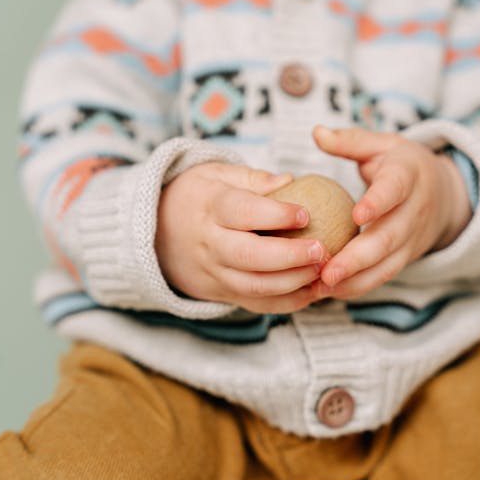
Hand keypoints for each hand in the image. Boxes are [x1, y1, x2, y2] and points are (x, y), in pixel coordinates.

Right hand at [155, 162, 327, 313]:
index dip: (276, 215)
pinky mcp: (222, 293)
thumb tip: (290, 181)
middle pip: (249, 256)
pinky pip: (256, 304)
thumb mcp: (217, 175)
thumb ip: (254, 179)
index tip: (305, 214)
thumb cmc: (200, 196)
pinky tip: (312, 292)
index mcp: (210, 207)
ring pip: (254, 286)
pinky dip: (286, 303)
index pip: (242, 212)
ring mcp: (214, 273)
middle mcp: (210, 244)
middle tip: (321, 250)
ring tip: (322, 270)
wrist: (157, 233)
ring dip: (293, 282)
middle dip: (289, 256)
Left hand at [311, 126, 471, 299]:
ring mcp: (412, 238)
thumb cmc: (401, 165)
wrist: (445, 193)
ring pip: (387, 264)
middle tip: (327, 271)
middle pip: (388, 238)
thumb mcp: (382, 145)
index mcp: (407, 176)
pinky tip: (329, 292)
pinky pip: (383, 276)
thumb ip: (350, 140)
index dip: (378, 203)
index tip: (357, 215)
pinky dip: (358, 287)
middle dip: (358, 258)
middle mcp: (414, 211)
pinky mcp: (405, 258)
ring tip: (322, 288)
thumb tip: (317, 132)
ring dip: (355, 280)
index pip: (395, 189)